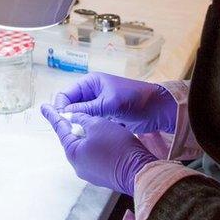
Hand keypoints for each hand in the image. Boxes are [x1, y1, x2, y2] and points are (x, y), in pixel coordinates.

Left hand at [41, 103, 155, 195]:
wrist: (139, 171)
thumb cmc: (117, 146)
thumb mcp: (98, 124)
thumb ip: (82, 118)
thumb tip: (73, 117)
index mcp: (73, 153)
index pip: (60, 129)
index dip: (53, 115)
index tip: (44, 107)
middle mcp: (78, 165)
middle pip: (74, 139)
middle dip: (76, 126)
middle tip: (76, 112)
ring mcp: (90, 172)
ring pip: (87, 147)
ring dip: (92, 135)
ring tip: (102, 125)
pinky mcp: (103, 175)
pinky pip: (97, 156)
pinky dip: (100, 145)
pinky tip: (111, 138)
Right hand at [54, 73, 177, 133]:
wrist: (158, 109)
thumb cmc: (134, 100)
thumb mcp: (109, 103)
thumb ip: (86, 109)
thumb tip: (64, 115)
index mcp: (90, 82)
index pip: (66, 94)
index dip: (61, 107)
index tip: (62, 122)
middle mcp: (92, 92)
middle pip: (71, 106)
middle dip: (69, 117)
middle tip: (69, 132)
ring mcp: (98, 104)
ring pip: (80, 116)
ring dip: (79, 124)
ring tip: (79, 135)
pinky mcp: (105, 115)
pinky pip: (90, 122)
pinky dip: (88, 128)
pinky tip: (88, 136)